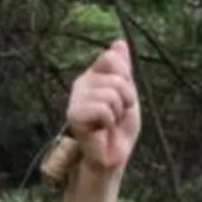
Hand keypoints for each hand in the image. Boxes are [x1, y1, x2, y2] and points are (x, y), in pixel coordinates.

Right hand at [65, 37, 139, 173]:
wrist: (110, 159)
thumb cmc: (118, 132)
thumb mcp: (127, 96)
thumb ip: (123, 71)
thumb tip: (119, 42)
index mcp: (93, 77)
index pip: (112, 58)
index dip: (126, 80)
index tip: (124, 100)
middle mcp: (82, 84)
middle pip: (117, 76)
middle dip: (126, 98)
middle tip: (116, 116)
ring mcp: (76, 98)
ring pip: (112, 93)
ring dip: (118, 112)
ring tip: (109, 125)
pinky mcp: (74, 114)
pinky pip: (103, 108)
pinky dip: (109, 121)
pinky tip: (100, 130)